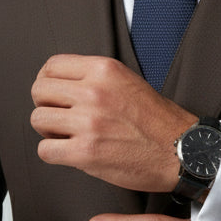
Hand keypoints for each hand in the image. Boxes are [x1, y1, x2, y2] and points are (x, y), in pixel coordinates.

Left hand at [30, 55, 195, 191]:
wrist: (181, 151)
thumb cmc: (158, 121)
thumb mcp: (127, 81)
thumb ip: (94, 78)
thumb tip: (60, 83)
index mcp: (104, 70)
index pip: (51, 66)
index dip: (48, 82)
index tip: (54, 94)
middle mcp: (94, 92)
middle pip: (39, 91)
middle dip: (46, 105)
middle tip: (60, 116)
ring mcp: (88, 122)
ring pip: (38, 120)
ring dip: (49, 130)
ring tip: (68, 135)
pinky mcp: (85, 152)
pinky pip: (46, 149)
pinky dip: (54, 153)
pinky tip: (70, 152)